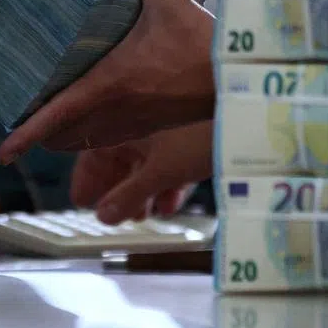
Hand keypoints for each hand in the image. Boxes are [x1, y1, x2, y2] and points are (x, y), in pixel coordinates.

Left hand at [0, 0, 213, 163]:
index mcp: (109, 85)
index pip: (55, 115)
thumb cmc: (203, 45)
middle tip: (21, 118)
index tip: (2, 152)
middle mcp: (114, 113)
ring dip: (62, 135)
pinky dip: (88, 135)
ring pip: (82, 142)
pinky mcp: (148, 129)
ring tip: (47, 118)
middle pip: (61, 136)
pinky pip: (106, 140)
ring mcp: (131, 126)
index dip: (24, 135)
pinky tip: (91, 115)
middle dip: (37, 134)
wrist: (239, 82)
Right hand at [70, 120, 212, 224]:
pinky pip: (169, 160)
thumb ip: (129, 195)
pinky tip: (170, 203)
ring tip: (143, 214)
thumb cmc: (199, 133)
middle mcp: (141, 123)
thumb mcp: (160, 172)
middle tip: (112, 214)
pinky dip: (166, 182)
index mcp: (124, 124)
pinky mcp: (190, 134)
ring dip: (142, 190)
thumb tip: (102, 216)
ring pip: (145, 162)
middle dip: (117, 189)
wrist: (245, 112)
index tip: (82, 202)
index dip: (88, 181)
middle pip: (119, 160)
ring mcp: (166, 129)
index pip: (92, 155)